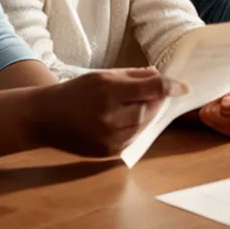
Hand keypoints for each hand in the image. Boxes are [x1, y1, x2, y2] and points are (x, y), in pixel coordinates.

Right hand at [29, 67, 182, 157]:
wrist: (44, 118)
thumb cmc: (74, 92)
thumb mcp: (101, 76)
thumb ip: (132, 76)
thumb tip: (159, 76)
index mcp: (109, 91)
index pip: (151, 89)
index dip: (170, 87)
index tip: (185, 87)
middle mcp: (110, 116)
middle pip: (150, 109)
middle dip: (156, 100)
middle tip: (154, 93)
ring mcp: (109, 138)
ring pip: (144, 125)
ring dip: (147, 114)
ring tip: (137, 104)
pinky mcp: (108, 152)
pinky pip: (133, 139)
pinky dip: (136, 128)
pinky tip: (127, 119)